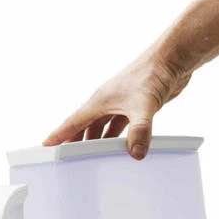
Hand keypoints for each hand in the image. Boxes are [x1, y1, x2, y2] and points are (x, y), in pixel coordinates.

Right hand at [43, 55, 190, 159]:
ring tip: (88, 160)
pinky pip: (118, 127)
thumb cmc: (152, 73)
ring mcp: (119, 104)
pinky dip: (115, 138)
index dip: (58, 136)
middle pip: (84, 127)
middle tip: (65, 160)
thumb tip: (135, 154)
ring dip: (95, 143)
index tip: (45, 147)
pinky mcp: (134, 107)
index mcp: (99, 101)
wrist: (173, 58)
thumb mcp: (144, 106)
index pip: (72, 123)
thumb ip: (139, 131)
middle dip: (74, 143)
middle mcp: (105, 103)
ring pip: (101, 128)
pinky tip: (116, 148)